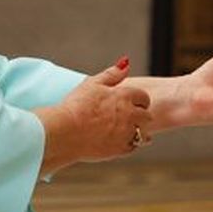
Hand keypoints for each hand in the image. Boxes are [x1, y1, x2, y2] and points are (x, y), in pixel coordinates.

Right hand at [38, 59, 153, 169]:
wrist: (65, 132)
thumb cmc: (76, 106)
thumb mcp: (93, 84)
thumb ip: (112, 74)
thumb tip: (126, 62)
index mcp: (125, 96)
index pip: (144, 98)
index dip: (137, 101)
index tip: (129, 104)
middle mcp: (130, 114)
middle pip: (147, 116)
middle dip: (139, 116)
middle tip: (125, 118)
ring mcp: (127, 132)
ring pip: (142, 133)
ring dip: (135, 131)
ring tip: (118, 130)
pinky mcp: (120, 149)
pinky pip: (132, 147)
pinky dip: (127, 144)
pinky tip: (114, 141)